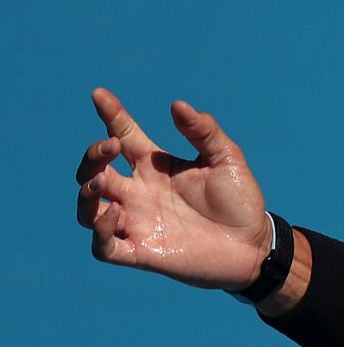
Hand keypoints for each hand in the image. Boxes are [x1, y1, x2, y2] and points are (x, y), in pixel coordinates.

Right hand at [75, 88, 273, 289]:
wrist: (254, 245)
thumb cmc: (240, 201)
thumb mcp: (226, 159)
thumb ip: (204, 132)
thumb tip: (178, 105)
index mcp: (156, 167)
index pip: (124, 136)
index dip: (111, 115)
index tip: (100, 94)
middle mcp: (140, 193)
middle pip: (95, 170)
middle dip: (93, 155)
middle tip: (111, 146)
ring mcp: (138, 222)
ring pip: (88, 209)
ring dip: (86, 193)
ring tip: (101, 181)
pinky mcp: (141, 252)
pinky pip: (103, 247)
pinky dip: (100, 231)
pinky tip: (115, 213)